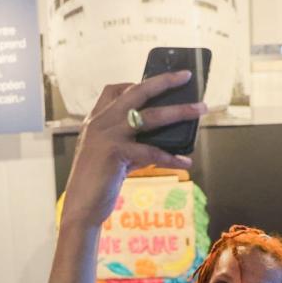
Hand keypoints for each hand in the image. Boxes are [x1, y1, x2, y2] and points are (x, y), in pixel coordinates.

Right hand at [61, 72, 206, 228]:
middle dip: (164, 81)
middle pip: (136, 92)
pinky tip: (186, 162)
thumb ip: (132, 144)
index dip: (136, 83)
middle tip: (186, 75)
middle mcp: (100, 123)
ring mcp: (106, 136)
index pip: (113, 90)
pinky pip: (151, 151)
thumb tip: (164, 141)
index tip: (157, 81)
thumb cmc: (97, 184)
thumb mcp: (113, 157)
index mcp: (95, 121)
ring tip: (201, 109)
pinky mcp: (115, 153)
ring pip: (150, 116)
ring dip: (180, 111)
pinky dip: (171, 157)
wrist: (80, 207)